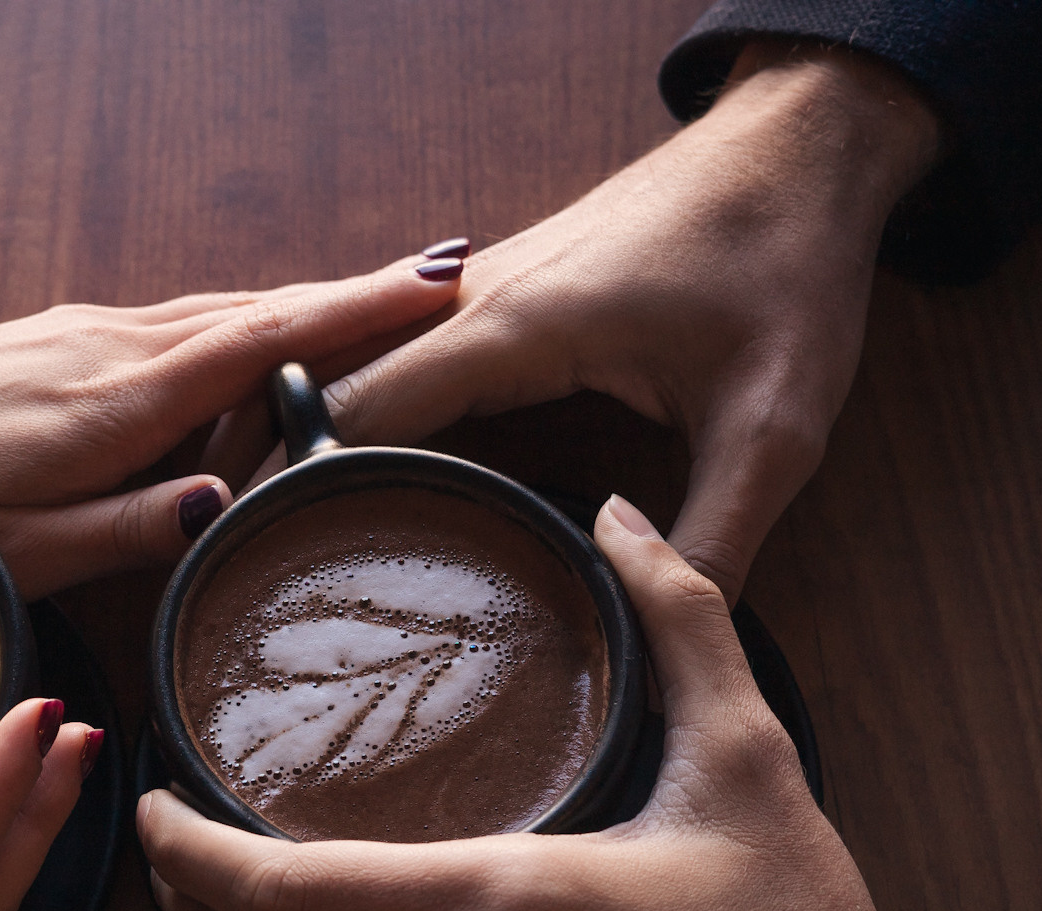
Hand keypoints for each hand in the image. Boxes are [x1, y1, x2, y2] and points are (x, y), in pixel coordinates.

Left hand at [0, 261, 458, 597]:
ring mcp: (89, 332)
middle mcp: (114, 348)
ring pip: (221, 309)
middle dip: (357, 295)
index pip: (264, 340)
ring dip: (304, 303)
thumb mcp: (24, 548)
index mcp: (120, 403)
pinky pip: (178, 322)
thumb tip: (227, 501)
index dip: (358, 313)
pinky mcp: (65, 335)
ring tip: (386, 300)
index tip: (441, 287)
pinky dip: (240, 320)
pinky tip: (261, 337)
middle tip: (451, 283)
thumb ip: (130, 526)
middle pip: (260, 309)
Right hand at [306, 46, 942, 602]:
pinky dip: (351, 406)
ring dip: (302, 431)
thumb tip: (650, 635)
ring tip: (264, 524)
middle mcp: (472, 300)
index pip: (361, 412)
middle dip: (273, 467)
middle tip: (238, 562)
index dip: (298, 487)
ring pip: (351, 365)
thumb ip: (714, 538)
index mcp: (512, 328)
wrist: (803, 143)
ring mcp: (478, 288)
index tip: (255, 560)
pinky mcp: (497, 291)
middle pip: (328, 387)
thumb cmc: (785, 256)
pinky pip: (392, 354)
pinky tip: (342, 465)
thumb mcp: (774, 423)